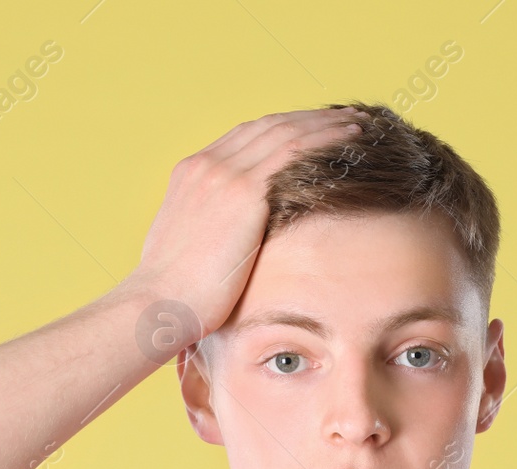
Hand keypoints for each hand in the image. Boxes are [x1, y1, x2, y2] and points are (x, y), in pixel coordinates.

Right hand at [123, 105, 366, 357]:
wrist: (160, 301)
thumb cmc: (174, 292)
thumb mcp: (188, 247)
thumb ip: (209, 229)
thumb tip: (227, 241)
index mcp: (191, 173)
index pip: (245, 136)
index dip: (283, 128)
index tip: (311, 130)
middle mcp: (207, 164)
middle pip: (268, 126)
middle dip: (308, 119)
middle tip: (342, 118)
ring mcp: (224, 173)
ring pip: (285, 132)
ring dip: (324, 124)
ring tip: (356, 123)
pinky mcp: (244, 191)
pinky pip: (294, 151)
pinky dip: (324, 140)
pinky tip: (350, 139)